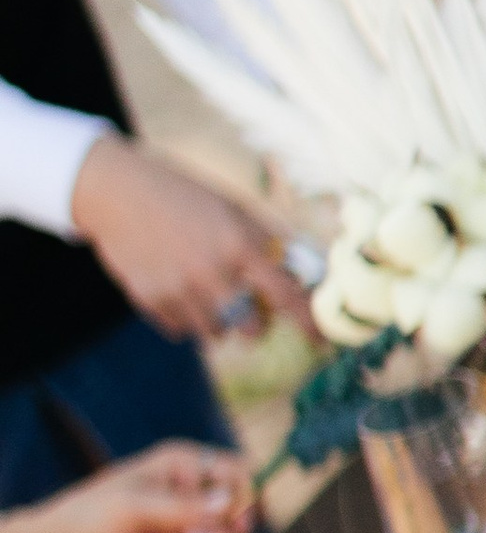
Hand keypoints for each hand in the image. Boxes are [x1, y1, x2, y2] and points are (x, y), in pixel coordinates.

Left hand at [0, 444, 251, 532]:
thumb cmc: (88, 519)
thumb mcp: (133, 508)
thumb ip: (183, 508)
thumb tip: (228, 504)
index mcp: (182, 464)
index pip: (238, 472)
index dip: (242, 498)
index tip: (228, 519)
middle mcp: (192, 492)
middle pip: (241, 513)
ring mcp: (188, 524)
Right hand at [69, 139, 299, 340]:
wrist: (117, 191)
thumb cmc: (185, 197)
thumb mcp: (232, 207)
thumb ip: (267, 240)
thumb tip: (304, 270)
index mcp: (239, 243)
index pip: (285, 294)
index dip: (307, 322)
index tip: (321, 341)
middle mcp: (211, 270)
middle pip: (252, 328)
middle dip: (254, 322)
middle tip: (244, 305)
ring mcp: (178, 288)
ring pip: (215, 333)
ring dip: (217, 319)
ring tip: (200, 288)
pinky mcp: (149, 299)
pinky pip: (181, 331)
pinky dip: (184, 318)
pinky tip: (174, 287)